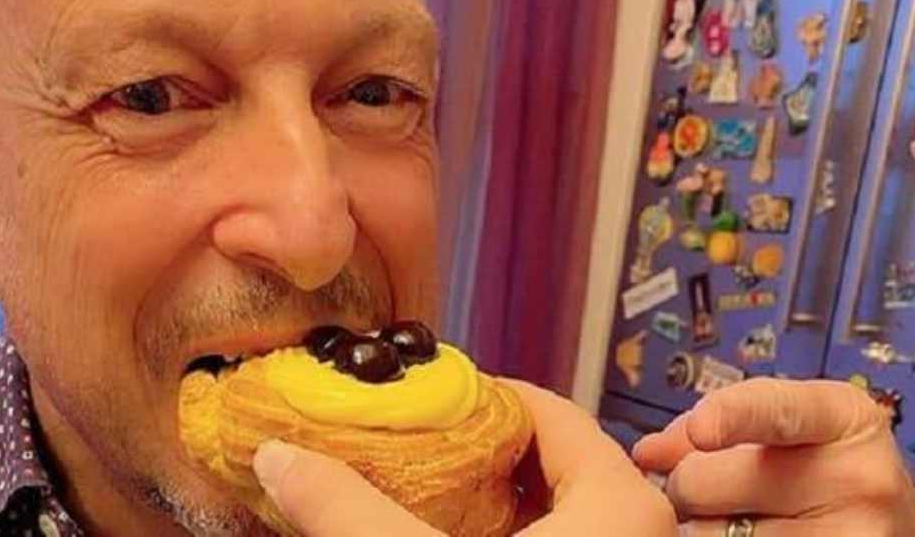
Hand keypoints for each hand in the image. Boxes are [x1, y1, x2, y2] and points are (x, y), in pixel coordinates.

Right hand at [252, 379, 675, 535]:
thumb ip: (349, 512)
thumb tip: (276, 455)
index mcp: (621, 505)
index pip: (549, 412)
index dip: (478, 395)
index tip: (418, 392)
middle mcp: (638, 534)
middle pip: (550, 463)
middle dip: (474, 451)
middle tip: (406, 441)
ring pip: (552, 516)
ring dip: (485, 503)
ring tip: (418, 493)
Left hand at [632, 378, 914, 535]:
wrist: (889, 529)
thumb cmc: (823, 472)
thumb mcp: (788, 429)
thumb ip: (713, 425)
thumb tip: (648, 454)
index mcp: (840, 417)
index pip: (775, 411)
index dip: (732, 417)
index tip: (703, 429)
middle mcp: (857, 477)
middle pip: (708, 481)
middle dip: (687, 486)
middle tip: (709, 492)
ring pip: (712, 534)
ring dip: (701, 526)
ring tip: (733, 519)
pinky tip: (737, 535)